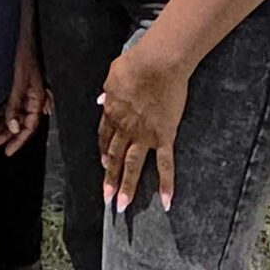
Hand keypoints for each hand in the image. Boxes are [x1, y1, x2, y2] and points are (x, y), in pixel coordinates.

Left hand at [0, 33, 45, 153]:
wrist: (20, 33)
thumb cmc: (23, 53)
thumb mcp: (17, 82)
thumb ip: (14, 104)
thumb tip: (12, 127)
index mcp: (37, 98)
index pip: (29, 126)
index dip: (18, 141)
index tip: (7, 152)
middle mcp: (32, 96)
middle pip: (20, 122)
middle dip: (7, 135)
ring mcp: (23, 91)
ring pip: (13, 114)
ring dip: (1, 125)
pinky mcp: (15, 84)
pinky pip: (8, 104)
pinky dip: (0, 113)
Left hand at [98, 46, 189, 215]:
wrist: (157, 63)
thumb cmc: (136, 63)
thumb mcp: (113, 75)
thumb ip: (108, 91)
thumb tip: (102, 100)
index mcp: (112, 112)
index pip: (105, 137)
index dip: (104, 151)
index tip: (103, 164)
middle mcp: (125, 128)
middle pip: (115, 156)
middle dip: (109, 178)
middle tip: (106, 198)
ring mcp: (144, 134)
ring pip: (133, 165)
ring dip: (127, 187)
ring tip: (122, 206)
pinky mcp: (164, 136)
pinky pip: (165, 164)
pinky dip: (166, 184)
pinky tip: (167, 202)